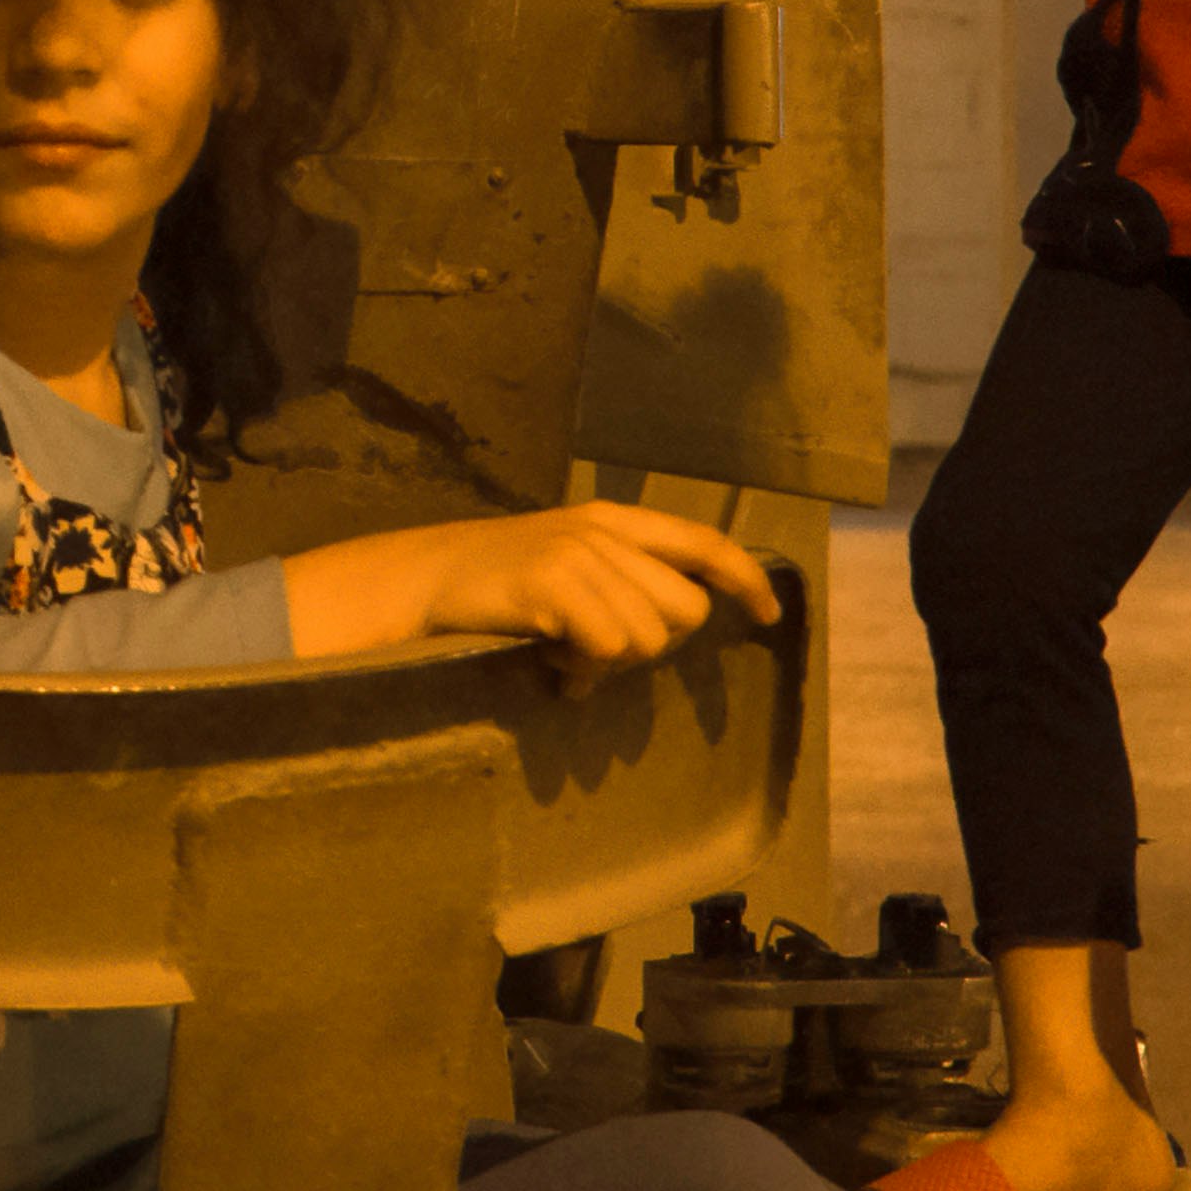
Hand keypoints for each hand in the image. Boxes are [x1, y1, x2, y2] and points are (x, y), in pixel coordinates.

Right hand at [363, 499, 784, 668]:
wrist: (422, 578)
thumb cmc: (500, 584)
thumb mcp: (569, 564)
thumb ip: (622, 583)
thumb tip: (676, 627)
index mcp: (614, 520)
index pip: (702, 543)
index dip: (743, 579)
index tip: (768, 614)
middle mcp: (603, 531)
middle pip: (684, 611)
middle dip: (650, 645)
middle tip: (595, 650)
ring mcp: (577, 554)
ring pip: (646, 638)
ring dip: (607, 664)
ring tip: (562, 652)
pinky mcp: (552, 584)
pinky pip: (606, 648)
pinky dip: (581, 670)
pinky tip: (548, 659)